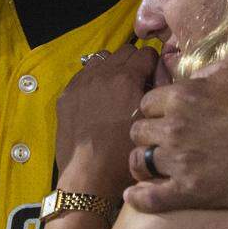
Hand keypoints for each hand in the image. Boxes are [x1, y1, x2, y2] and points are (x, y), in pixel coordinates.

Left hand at [56, 46, 157, 197]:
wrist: (89, 177)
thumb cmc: (125, 155)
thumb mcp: (152, 122)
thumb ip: (159, 93)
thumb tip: (160, 75)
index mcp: (127, 79)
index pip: (147, 52)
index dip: (154, 65)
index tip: (154, 80)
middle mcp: (102, 75)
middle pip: (124, 52)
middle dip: (134, 64)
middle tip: (137, 85)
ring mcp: (81, 84)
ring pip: (102, 60)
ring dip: (113, 70)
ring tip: (117, 92)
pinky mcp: (67, 96)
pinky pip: (83, 75)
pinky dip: (93, 81)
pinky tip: (98, 101)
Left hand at [125, 53, 227, 211]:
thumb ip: (205, 68)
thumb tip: (189, 75)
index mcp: (182, 96)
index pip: (145, 104)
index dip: (155, 112)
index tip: (165, 120)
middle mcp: (175, 128)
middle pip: (137, 132)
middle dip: (148, 136)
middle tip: (161, 143)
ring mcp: (182, 161)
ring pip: (140, 162)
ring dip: (144, 164)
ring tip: (153, 168)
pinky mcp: (193, 191)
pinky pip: (151, 198)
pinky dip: (139, 198)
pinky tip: (134, 197)